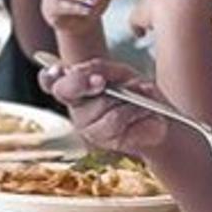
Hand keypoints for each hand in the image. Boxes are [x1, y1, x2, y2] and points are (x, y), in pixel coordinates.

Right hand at [39, 58, 167, 152]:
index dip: (50, 75)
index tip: (60, 69)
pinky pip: (116, 121)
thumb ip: (104, 69)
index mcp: (76, 87)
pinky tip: (144, 110)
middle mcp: (76, 108)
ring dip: (123, 99)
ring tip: (141, 96)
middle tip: (100, 81)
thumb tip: (95, 75)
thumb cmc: (136, 90)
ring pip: (97, 107)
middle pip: (65, 92)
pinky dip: (133, 111)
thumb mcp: (121, 72)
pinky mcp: (105, 142)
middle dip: (81, 83)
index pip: (50, 81)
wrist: (161, 117)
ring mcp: (88, 127)